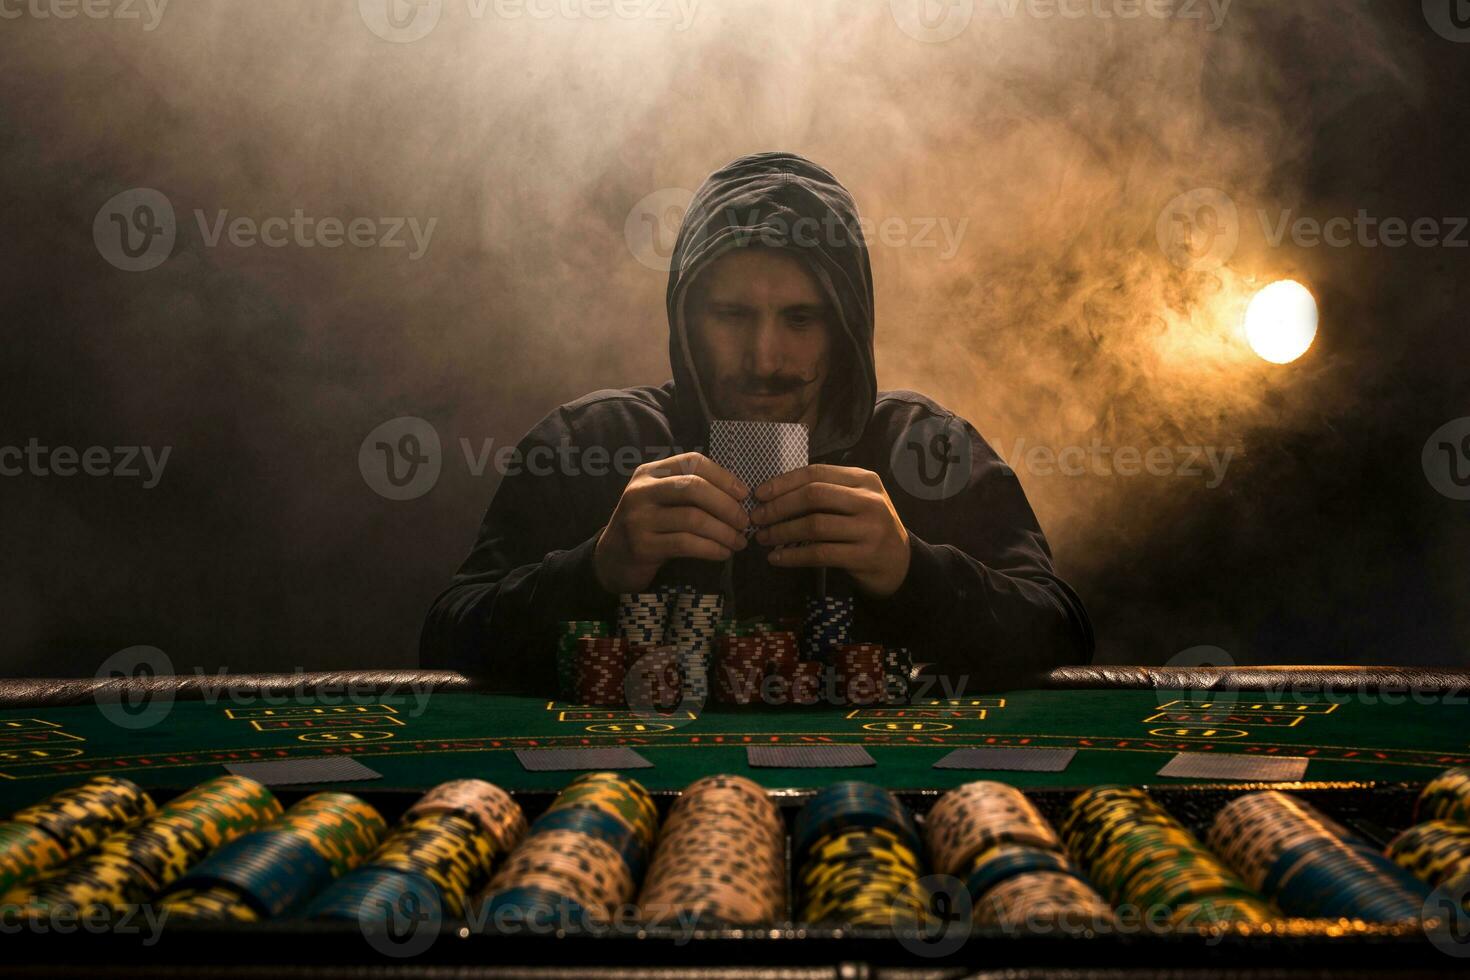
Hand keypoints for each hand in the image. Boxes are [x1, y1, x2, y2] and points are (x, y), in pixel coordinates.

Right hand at [593, 453, 750, 593]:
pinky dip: (712, 549)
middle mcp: (641, 491)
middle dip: (726, 505)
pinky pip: (686, 544)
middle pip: (694, 487)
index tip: (743, 494)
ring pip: (693, 518)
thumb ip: (688, 491)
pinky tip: (723, 553)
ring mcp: (639, 518)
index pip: (692, 462)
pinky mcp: (642, 546)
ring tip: (738, 541)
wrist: (611, 560)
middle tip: (744, 522)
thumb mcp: (661, 500)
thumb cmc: (648, 527)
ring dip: (724, 532)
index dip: (723, 476)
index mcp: (649, 473)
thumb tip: (737, 494)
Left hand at [750, 464, 910, 596]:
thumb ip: (827, 491)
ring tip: (763, 538)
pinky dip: (793, 556)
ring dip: (782, 531)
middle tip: (757, 517)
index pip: (816, 472)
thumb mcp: (856, 501)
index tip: (759, 493)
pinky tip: (777, 558)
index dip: (784, 482)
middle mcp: (869, 500)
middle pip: (814, 495)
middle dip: (779, 506)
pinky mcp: (865, 556)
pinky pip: (820, 553)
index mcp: (864, 479)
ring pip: (814, 525)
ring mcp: (870, 528)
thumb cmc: (869, 528)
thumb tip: (775, 493)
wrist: (900, 564)